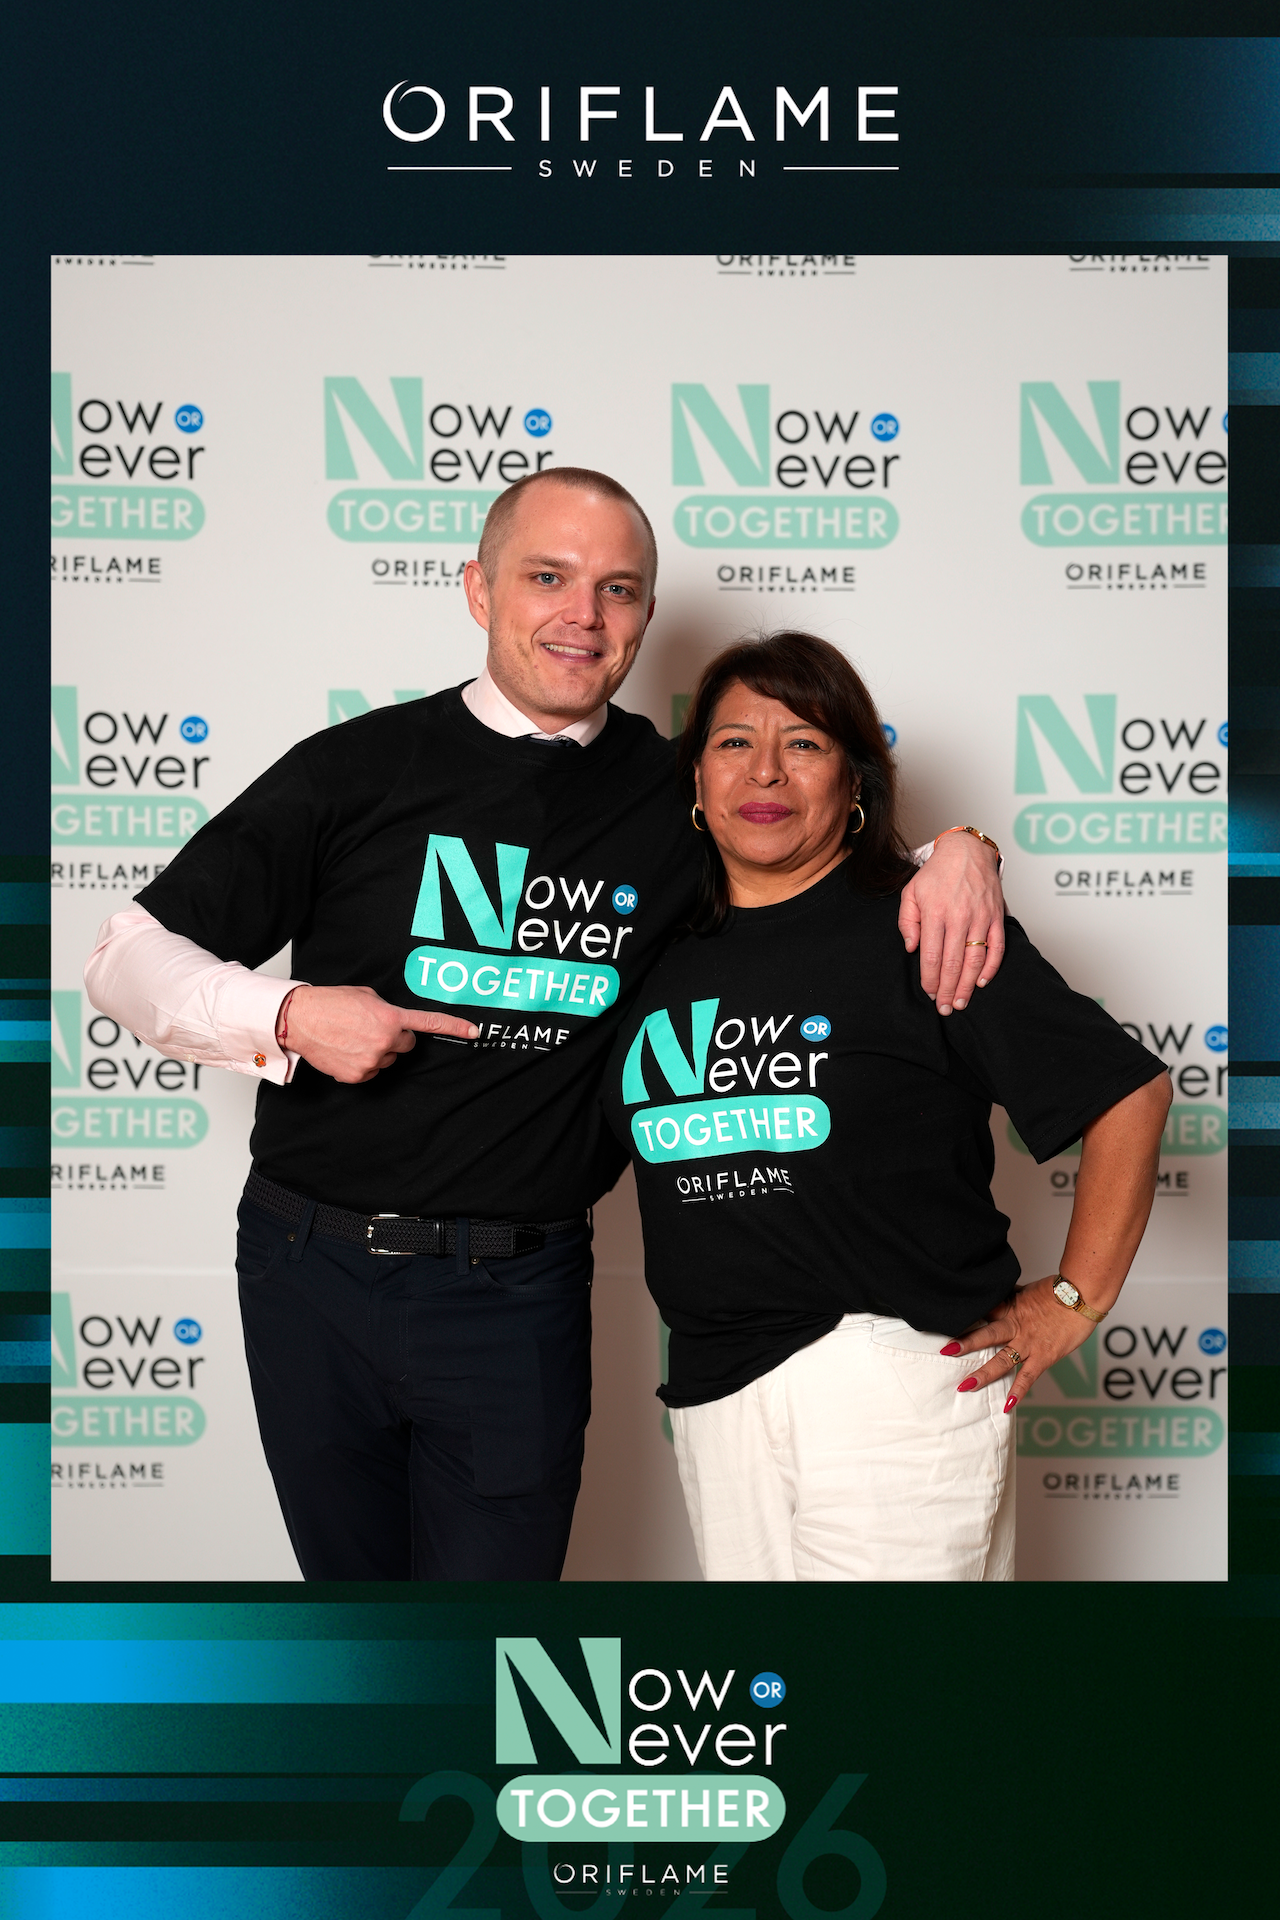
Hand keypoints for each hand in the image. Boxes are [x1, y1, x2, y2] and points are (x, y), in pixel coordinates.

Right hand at [281, 984, 477, 1083]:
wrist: (300, 1020)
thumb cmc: (330, 1003)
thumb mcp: (366, 996)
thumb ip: (387, 1009)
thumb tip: (394, 1021)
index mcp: (391, 1018)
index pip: (429, 1024)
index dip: (454, 1027)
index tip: (475, 1032)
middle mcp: (386, 1042)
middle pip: (405, 1046)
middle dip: (394, 1038)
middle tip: (370, 1029)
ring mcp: (372, 1061)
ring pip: (387, 1060)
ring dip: (376, 1051)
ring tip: (352, 1038)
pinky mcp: (358, 1075)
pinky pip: (370, 1071)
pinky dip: (361, 1064)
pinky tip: (345, 1051)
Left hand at [898, 830, 1004, 1014]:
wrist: (967, 852)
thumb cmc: (936, 874)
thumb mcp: (910, 892)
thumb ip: (907, 921)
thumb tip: (911, 948)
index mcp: (934, 912)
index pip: (931, 956)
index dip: (929, 979)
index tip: (928, 993)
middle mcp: (958, 917)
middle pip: (952, 963)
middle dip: (946, 990)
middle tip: (943, 1008)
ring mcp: (980, 917)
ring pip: (975, 959)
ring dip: (967, 985)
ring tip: (960, 1002)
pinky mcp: (996, 917)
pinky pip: (997, 947)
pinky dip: (991, 967)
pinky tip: (981, 982)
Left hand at [940, 1277, 1095, 1412]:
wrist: (1083, 1296)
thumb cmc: (1059, 1291)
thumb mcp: (1028, 1290)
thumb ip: (1011, 1297)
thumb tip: (996, 1294)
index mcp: (1011, 1308)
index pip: (984, 1312)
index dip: (966, 1318)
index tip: (948, 1322)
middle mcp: (1016, 1326)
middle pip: (986, 1335)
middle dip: (965, 1344)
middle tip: (945, 1351)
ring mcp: (1029, 1343)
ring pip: (1002, 1359)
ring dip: (983, 1373)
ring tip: (965, 1385)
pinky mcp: (1044, 1357)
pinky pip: (1028, 1377)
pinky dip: (1018, 1392)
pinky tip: (1007, 1406)